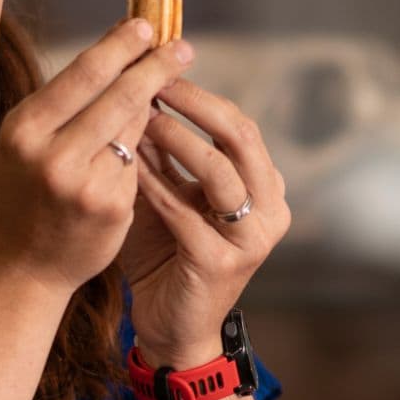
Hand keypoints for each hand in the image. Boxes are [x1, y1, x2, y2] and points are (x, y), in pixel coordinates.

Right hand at [0, 19, 193, 299]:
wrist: (14, 269)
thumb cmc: (20, 195)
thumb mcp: (23, 143)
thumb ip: (62, 104)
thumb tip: (114, 51)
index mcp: (26, 129)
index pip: (84, 73)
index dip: (121, 46)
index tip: (147, 27)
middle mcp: (53, 154)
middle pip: (119, 95)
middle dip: (156, 67)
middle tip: (183, 47)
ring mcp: (85, 184)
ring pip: (135, 128)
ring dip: (153, 106)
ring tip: (169, 84)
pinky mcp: (112, 208)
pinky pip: (139, 165)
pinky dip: (144, 152)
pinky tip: (149, 148)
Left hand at [116, 69, 290, 365]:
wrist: (169, 328)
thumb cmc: (164, 257)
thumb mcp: (168, 196)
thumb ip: (163, 154)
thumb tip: (138, 91)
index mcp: (264, 188)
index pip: (239, 126)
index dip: (200, 95)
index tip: (158, 71)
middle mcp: (270, 209)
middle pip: (240, 138)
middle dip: (194, 105)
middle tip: (153, 82)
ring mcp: (251, 238)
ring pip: (218, 171)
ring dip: (177, 140)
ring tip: (141, 118)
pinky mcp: (222, 263)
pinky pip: (186, 212)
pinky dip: (156, 185)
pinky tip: (129, 167)